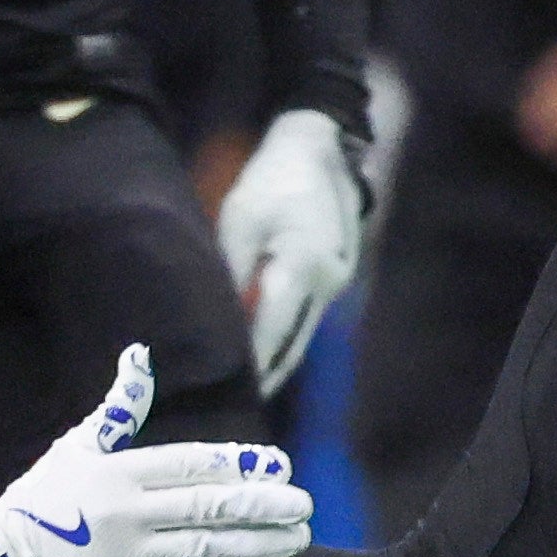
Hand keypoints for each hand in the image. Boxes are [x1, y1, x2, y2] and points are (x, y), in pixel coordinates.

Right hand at [0, 344, 315, 556]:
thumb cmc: (42, 499)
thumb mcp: (76, 447)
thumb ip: (118, 407)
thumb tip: (139, 354)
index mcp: (117, 473)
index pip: (192, 464)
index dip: (241, 464)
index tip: (281, 466)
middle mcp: (125, 515)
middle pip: (208, 508)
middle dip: (262, 506)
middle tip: (304, 506)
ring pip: (206, 551)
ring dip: (258, 544)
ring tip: (297, 540)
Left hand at [216, 105, 369, 381]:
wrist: (318, 150)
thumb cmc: (270, 182)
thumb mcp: (239, 223)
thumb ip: (232, 275)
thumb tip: (217, 321)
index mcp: (302, 267)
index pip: (272, 332)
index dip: (252, 366)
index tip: (230, 394)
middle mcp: (328, 282)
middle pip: (295, 344)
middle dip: (268, 375)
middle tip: (236, 406)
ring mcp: (338, 281)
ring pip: (304, 333)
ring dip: (278, 357)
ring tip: (248, 385)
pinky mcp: (338, 276)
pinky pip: (309, 315)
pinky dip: (288, 334)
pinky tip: (266, 347)